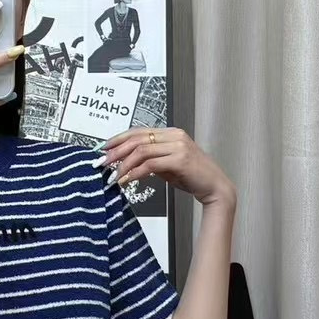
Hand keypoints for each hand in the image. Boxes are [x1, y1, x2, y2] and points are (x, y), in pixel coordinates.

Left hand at [99, 127, 235, 208]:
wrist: (215, 187)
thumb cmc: (193, 177)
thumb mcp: (168, 165)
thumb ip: (152, 159)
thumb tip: (128, 162)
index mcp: (172, 133)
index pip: (139, 131)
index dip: (119, 139)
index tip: (104, 149)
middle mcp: (175, 136)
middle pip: (137, 139)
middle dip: (116, 151)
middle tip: (103, 162)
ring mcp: (178, 146)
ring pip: (141, 151)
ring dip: (123, 164)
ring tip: (113, 175)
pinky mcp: (180, 160)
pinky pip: (150, 164)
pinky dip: (135, 172)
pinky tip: (126, 180)